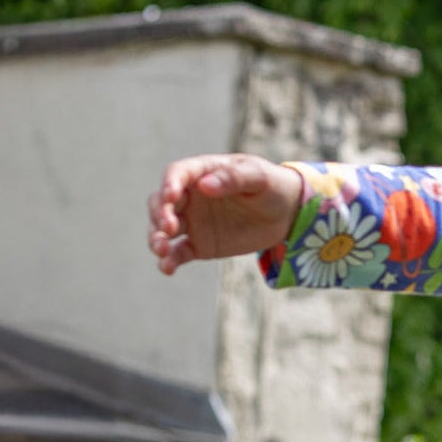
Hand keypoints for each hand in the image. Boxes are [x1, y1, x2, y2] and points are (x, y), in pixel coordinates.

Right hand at [146, 153, 304, 275]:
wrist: (285, 213)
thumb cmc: (270, 186)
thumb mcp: (258, 177)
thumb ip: (233, 178)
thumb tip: (204, 186)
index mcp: (201, 172)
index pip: (177, 174)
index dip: (170, 184)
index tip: (171, 196)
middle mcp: (189, 196)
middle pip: (161, 203)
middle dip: (159, 214)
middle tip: (170, 227)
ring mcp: (192, 222)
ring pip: (163, 229)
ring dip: (156, 238)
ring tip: (161, 250)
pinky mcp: (198, 245)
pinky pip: (178, 253)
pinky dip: (169, 260)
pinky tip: (167, 269)